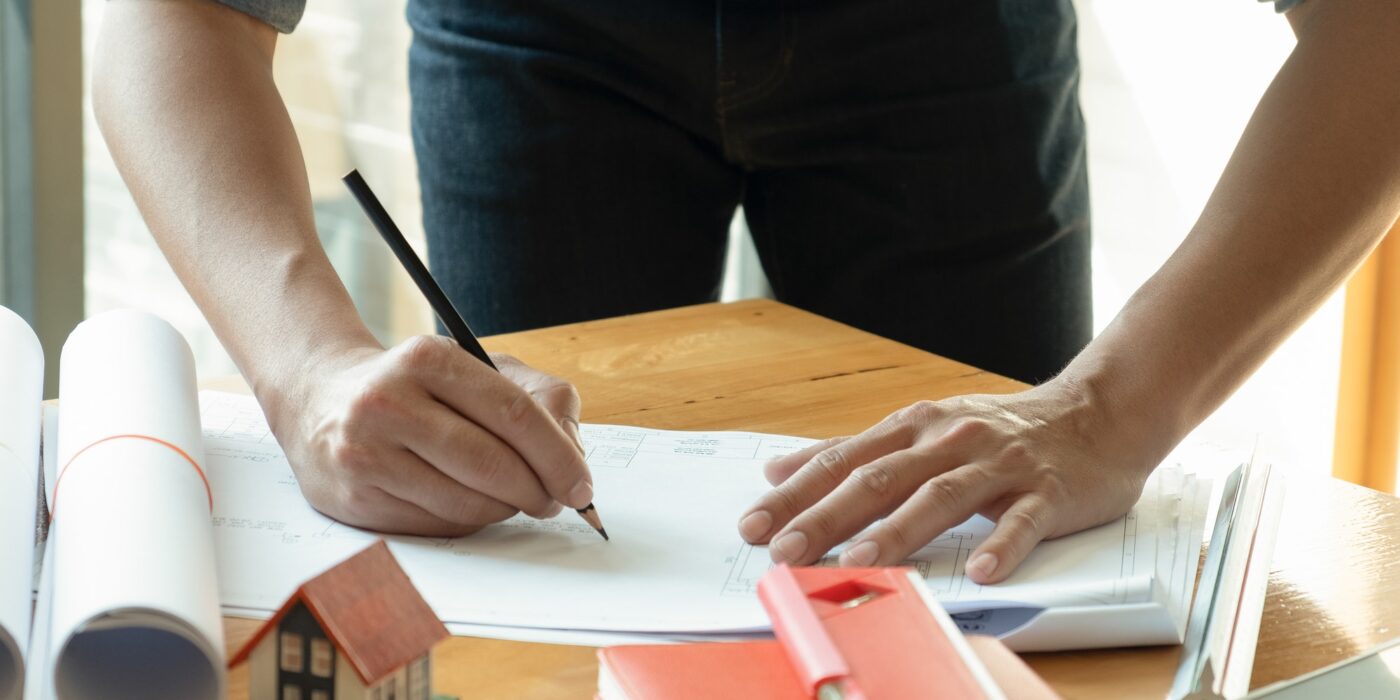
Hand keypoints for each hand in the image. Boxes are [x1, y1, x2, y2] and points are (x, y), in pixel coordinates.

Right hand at [265, 335, 592, 535]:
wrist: (317, 400)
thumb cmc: (413, 387)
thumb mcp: (473, 368)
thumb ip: (538, 398)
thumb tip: (574, 454)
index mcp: (427, 359)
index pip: (513, 414)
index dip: (558, 457)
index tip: (581, 484)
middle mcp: (388, 403)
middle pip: (491, 464)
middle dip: (538, 491)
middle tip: (555, 500)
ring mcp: (365, 453)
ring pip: (466, 503)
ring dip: (505, 510)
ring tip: (512, 499)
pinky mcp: (353, 498)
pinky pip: (436, 526)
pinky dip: (468, 522)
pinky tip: (468, 503)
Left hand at [736, 381, 1154, 582]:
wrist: (1097, 411)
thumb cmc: (1000, 431)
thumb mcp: (920, 431)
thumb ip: (852, 452)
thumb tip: (780, 468)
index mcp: (914, 430)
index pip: (843, 463)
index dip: (796, 494)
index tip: (753, 524)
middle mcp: (950, 441)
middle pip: (880, 479)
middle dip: (828, 516)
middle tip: (785, 549)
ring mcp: (1000, 464)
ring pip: (942, 496)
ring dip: (899, 530)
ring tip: (862, 561)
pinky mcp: (1048, 489)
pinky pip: (1023, 520)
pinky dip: (1001, 544)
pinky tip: (979, 571)